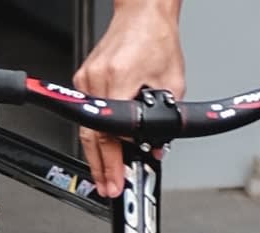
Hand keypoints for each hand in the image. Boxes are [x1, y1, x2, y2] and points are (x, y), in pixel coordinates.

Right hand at [73, 0, 184, 197]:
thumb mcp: (174, 85)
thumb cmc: (157, 40)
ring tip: (106, 177)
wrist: (143, 13)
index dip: (115, 158)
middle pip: (93, 135)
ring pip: (88, 127)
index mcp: (118, 78)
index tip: (120, 178)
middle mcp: (97, 79)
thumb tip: (156, 148)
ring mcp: (87, 78)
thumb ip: (167, 120)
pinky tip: (105, 151)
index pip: (111, 131)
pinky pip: (90, 114)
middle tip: (110, 188)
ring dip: (98, 154)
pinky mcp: (86, 78)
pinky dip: (97, 134)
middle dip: (102, 166)